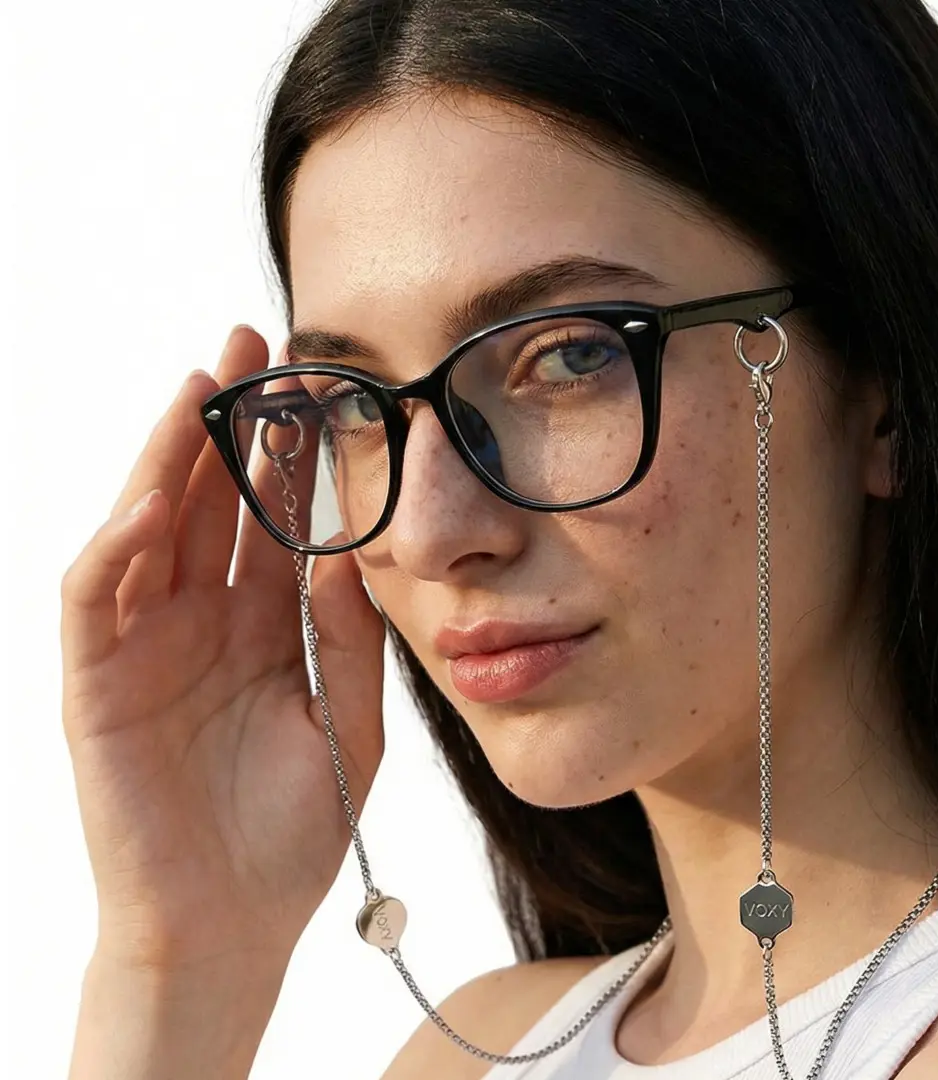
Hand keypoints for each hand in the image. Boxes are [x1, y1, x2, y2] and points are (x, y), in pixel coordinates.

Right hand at [60, 326, 384, 973]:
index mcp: (261, 625)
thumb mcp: (345, 718)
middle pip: (211, 501)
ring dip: (170, 457)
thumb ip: (346, 636)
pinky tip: (157, 496)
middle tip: (255, 344)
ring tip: (202, 385)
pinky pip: (96, 598)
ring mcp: (145, 644)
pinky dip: (118, 545)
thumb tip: (351, 547)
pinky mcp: (97, 682)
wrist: (234, 922)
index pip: (271, 519)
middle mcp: (201, 620)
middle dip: (229, 424)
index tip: (319, 386)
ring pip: (152, 528)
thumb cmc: (290, 826)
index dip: (290, 453)